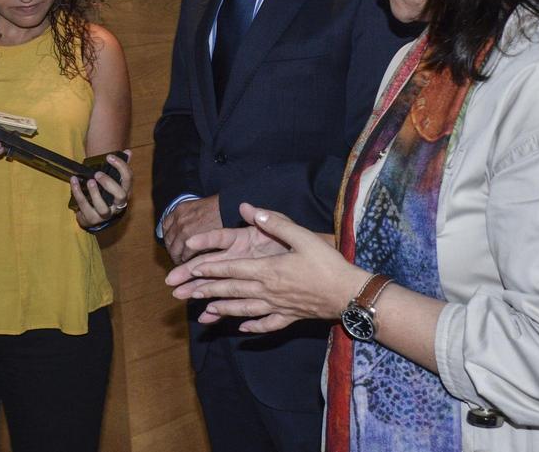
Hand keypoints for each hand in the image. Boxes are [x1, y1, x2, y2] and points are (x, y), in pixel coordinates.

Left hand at [70, 152, 131, 228]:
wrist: (94, 216)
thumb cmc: (105, 195)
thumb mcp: (113, 181)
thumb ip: (120, 167)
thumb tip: (128, 152)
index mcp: (125, 192)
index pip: (128, 179)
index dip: (121, 167)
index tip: (109, 157)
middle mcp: (118, 205)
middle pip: (120, 196)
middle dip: (109, 183)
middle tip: (97, 174)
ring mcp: (106, 214)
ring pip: (103, 208)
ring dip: (95, 194)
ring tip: (89, 181)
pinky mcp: (92, 219)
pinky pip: (85, 207)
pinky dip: (78, 193)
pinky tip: (74, 182)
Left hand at [162, 194, 222, 263]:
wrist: (228, 209)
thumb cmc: (218, 209)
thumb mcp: (197, 207)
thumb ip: (188, 218)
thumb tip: (183, 232)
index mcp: (179, 210)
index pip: (165, 227)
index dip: (170, 237)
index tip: (173, 244)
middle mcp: (178, 220)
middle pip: (168, 240)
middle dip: (172, 250)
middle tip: (178, 256)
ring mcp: (183, 230)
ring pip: (174, 249)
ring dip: (178, 257)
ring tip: (184, 263)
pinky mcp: (192, 240)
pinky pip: (184, 254)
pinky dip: (187, 260)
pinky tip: (192, 263)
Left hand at [168, 203, 364, 332]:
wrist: (349, 294)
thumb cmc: (328, 263)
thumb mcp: (303, 236)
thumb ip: (275, 223)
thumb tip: (251, 210)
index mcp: (268, 270)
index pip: (232, 269)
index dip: (211, 269)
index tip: (193, 271)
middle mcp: (268, 291)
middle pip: (233, 291)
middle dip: (209, 291)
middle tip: (189, 293)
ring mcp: (278, 307)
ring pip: (244, 309)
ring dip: (223, 310)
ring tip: (206, 313)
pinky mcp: (290, 317)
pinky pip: (267, 324)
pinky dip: (253, 326)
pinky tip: (242, 328)